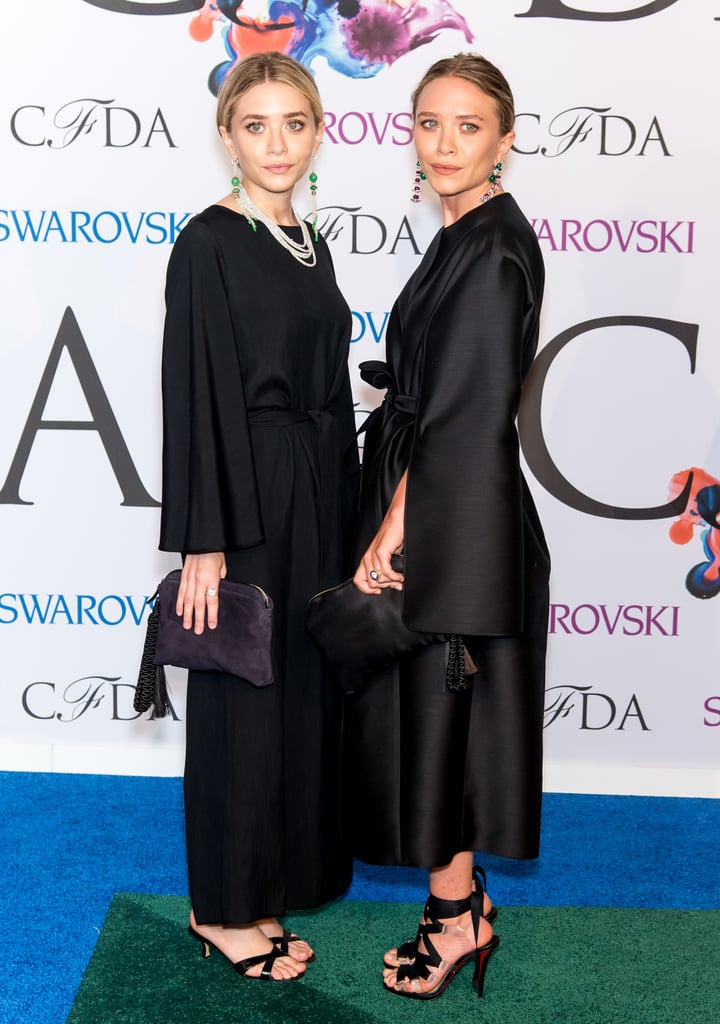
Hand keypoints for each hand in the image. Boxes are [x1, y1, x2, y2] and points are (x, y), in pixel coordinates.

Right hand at [176, 552, 226, 632]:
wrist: (203, 541)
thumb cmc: (214, 553)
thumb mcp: (222, 568)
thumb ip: (219, 582)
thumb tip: (216, 592)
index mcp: (211, 579)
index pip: (212, 601)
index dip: (211, 614)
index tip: (211, 625)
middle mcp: (199, 580)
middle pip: (198, 604)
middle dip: (198, 619)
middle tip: (198, 630)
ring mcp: (190, 578)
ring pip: (187, 600)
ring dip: (187, 614)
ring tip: (187, 625)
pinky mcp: (183, 576)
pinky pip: (180, 591)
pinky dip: (179, 602)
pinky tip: (179, 611)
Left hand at [353, 471, 406, 594]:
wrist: (399, 520)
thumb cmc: (395, 537)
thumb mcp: (388, 556)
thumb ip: (387, 570)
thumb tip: (395, 586)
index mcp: (366, 559)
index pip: (358, 581)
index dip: (367, 590)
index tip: (379, 592)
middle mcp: (367, 557)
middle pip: (370, 583)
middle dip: (385, 587)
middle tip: (395, 584)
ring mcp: (373, 554)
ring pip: (378, 579)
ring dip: (391, 582)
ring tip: (400, 579)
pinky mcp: (381, 551)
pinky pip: (385, 571)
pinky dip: (394, 577)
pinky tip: (400, 576)